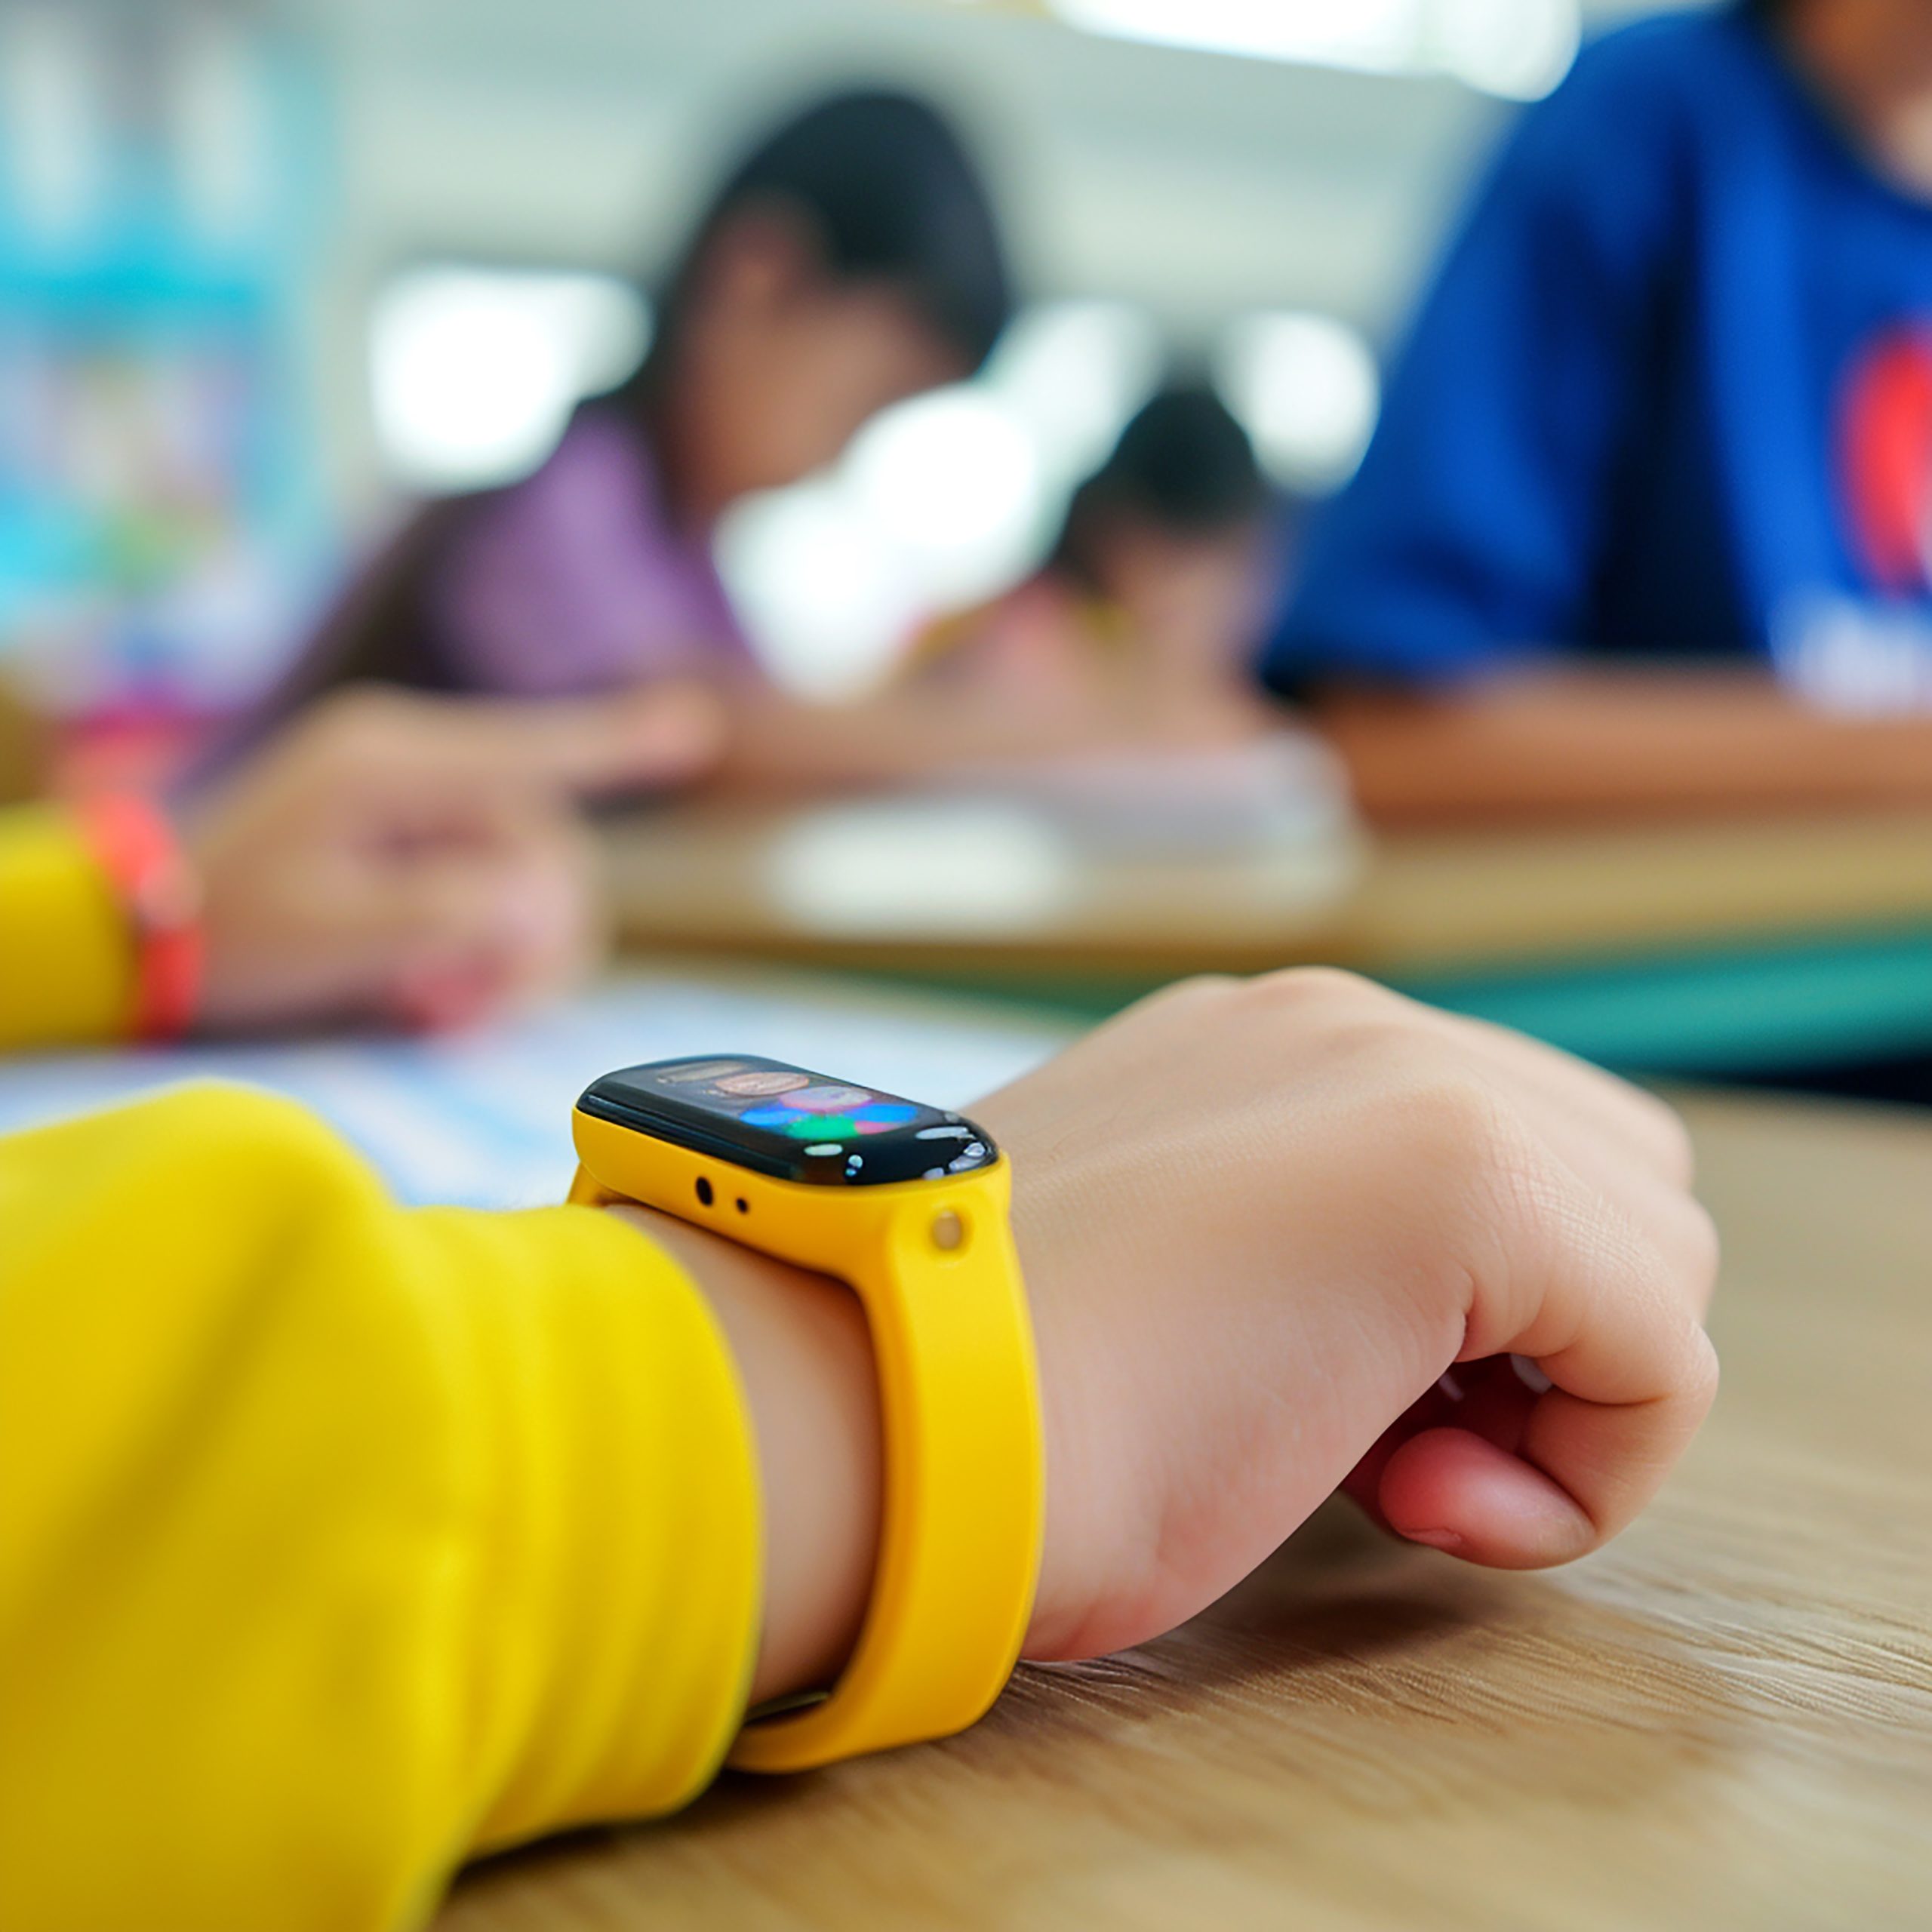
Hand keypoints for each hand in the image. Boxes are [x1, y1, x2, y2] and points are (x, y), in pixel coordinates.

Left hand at [185, 682, 721, 1031]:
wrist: (148, 930)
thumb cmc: (230, 929)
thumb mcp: (336, 933)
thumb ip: (448, 913)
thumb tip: (538, 904)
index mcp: (392, 762)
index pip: (533, 750)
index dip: (621, 741)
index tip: (698, 728)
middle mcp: (416, 765)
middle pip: (543, 842)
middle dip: (536, 937)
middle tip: (479, 1014)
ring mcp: (417, 802)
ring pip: (526, 877)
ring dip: (509, 956)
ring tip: (448, 1014)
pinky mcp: (415, 840)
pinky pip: (489, 889)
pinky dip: (483, 951)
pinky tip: (440, 997)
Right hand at [975, 970, 1719, 1659]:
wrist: (880, 1400)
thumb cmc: (983, 1391)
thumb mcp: (1153, 1281)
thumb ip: (1272, 1254)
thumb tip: (1397, 1345)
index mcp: (1263, 1047)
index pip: (1500, 1153)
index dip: (1474, 1322)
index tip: (1332, 1421)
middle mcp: (1346, 1030)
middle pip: (1611, 1183)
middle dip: (1543, 1339)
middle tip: (1384, 1445)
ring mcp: (1409, 1082)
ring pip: (1651, 1260)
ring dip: (1554, 1403)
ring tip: (1389, 1473)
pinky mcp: (1470, 1182)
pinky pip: (1658, 1357)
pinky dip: (1585, 1471)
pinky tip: (1420, 1504)